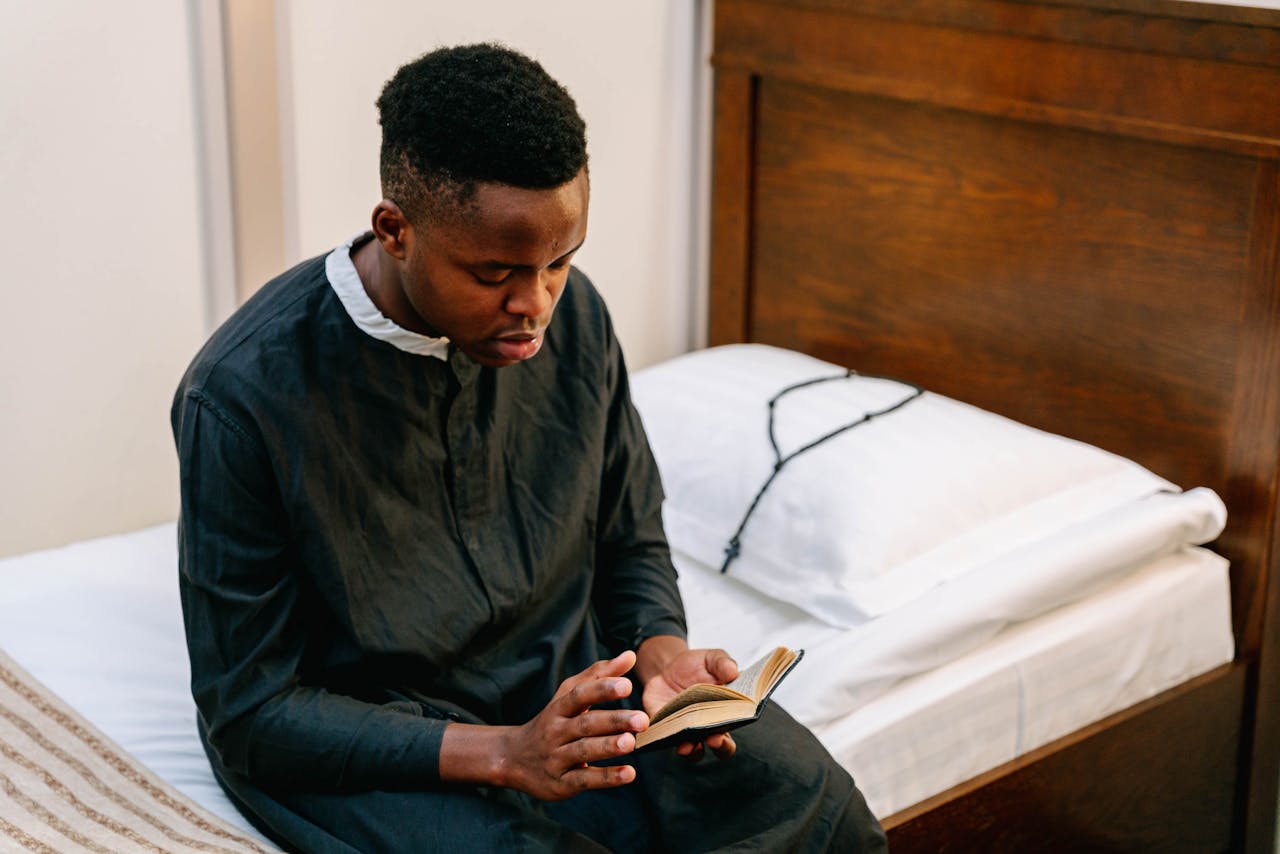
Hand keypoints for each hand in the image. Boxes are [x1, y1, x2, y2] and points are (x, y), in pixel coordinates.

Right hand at [495, 650, 648, 800]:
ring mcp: (557, 758)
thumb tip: (630, 656)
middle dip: (614, 721)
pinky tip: (629, 773)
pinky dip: (607, 777)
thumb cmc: (552, 722)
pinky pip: (585, 780)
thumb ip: (599, 675)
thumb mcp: (568, 695)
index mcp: (559, 708)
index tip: (627, 685)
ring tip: (632, 742)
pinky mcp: (562, 783)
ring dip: (608, 747)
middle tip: (642, 719)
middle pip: (585, 724)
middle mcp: (556, 732)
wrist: (513, 759)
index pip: (579, 695)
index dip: (602, 689)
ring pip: (583, 751)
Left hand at [638, 639, 738, 759]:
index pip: (729, 739)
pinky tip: (661, 731)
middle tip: (714, 738)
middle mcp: (706, 729)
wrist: (668, 667)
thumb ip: (723, 663)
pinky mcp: (663, 727)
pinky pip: (662, 739)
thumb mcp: (712, 658)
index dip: (727, 742)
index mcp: (723, 716)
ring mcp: (684, 731)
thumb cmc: (697, 666)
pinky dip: (661, 738)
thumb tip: (733, 671)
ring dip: (690, 750)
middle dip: (717, 747)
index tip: (723, 733)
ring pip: (690, 750)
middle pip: (717, 749)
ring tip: (686, 745)